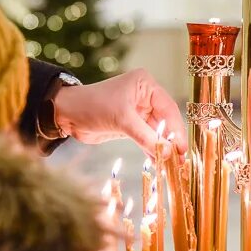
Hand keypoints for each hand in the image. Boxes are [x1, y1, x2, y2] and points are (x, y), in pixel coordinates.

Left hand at [53, 69, 187, 155]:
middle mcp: (145, 96)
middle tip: (181, 160)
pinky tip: (159, 163)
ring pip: (157, 132)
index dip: (177, 129)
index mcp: (146, 85)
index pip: (169, 108)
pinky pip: (146, 139)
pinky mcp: (131, 126)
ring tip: (173, 166)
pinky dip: (152, 150)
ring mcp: (138, 112)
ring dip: (163, 148)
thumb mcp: (122, 120)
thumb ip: (146, 137)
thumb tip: (167, 153)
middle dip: (172, 141)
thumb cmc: (93, 106)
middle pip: (165, 121)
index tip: (183, 148)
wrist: (67, 115)